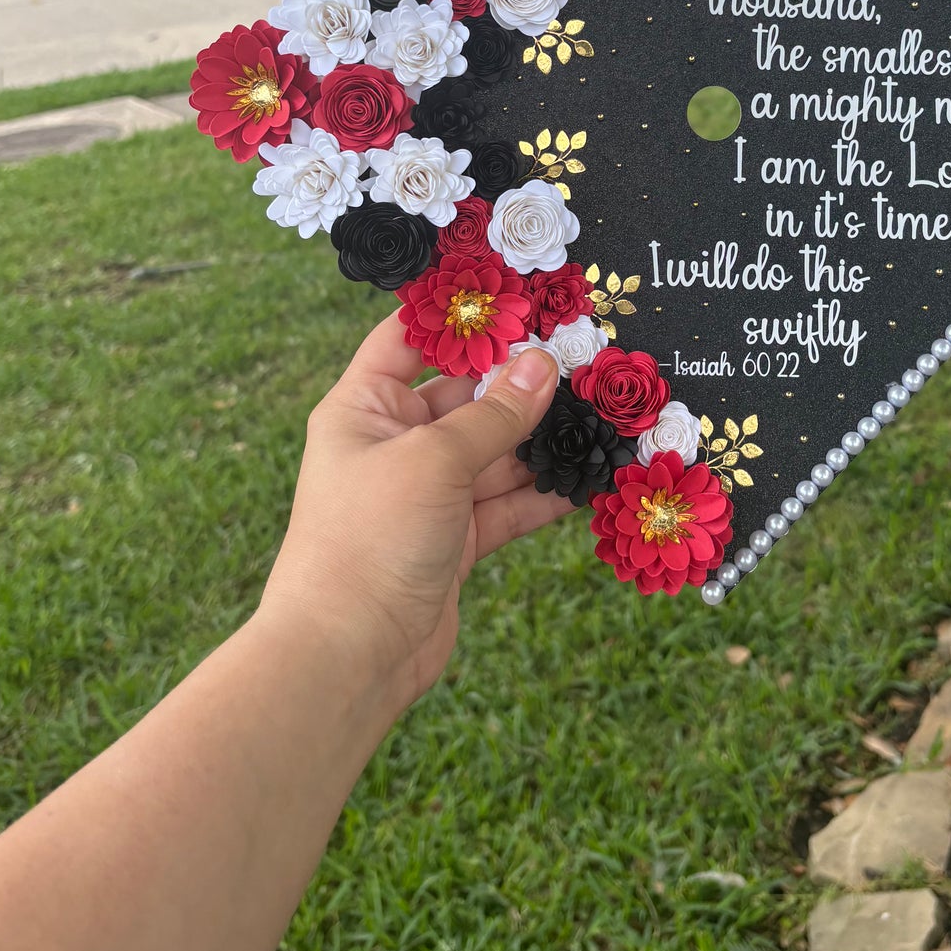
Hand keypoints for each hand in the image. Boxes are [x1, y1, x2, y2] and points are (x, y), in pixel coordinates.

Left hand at [259, 311, 564, 705]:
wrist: (347, 655)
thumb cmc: (369, 538)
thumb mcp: (435, 460)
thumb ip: (496, 414)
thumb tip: (545, 364)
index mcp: (364, 408)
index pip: (407, 340)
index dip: (456, 317)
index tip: (514, 294)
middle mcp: (393, 445)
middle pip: (465, 398)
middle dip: (520, 385)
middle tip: (584, 361)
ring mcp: (426, 495)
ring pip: (494, 453)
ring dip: (541, 441)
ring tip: (602, 416)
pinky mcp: (454, 542)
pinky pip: (506, 504)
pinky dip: (543, 493)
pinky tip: (589, 476)